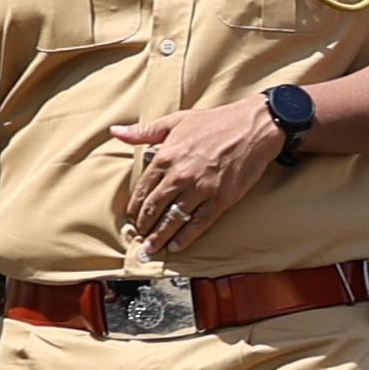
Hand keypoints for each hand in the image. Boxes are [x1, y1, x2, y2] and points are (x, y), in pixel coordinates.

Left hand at [105, 102, 284, 257]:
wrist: (253, 127)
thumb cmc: (215, 122)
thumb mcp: (176, 121)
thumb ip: (144, 132)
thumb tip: (116, 132)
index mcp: (166, 156)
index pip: (143, 189)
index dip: (135, 207)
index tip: (132, 217)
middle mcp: (180, 175)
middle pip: (154, 207)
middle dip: (144, 225)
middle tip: (140, 236)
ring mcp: (200, 189)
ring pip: (173, 219)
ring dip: (160, 236)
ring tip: (152, 248)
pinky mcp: (220, 199)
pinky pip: (199, 223)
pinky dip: (186, 237)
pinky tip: (177, 246)